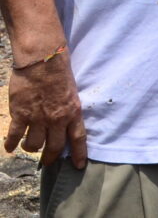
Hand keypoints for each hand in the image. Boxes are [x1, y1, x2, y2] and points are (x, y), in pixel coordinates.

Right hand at [4, 48, 85, 168]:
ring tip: (28, 146)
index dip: (78, 154)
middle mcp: (57, 119)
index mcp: (73, 112)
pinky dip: (11, 144)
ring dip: (31, 148)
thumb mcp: (72, 92)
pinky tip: (10, 147)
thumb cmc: (59, 71)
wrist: (43, 60)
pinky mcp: (21, 115)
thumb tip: (66, 121)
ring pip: (34, 144)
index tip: (79, 165)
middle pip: (54, 146)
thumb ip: (68, 108)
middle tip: (47, 161)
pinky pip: (15, 136)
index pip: (78, 138)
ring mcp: (38, 118)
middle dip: (50, 157)